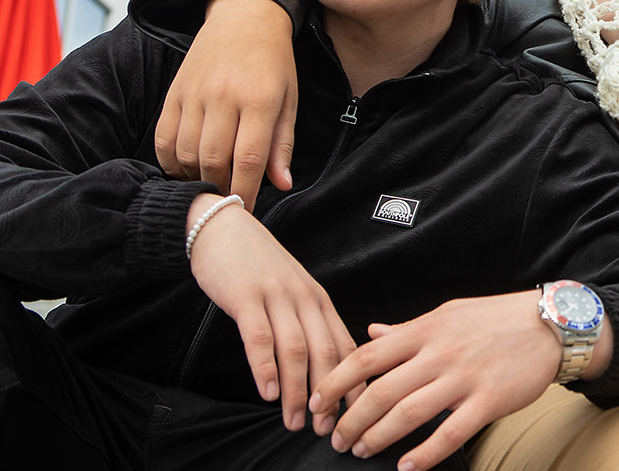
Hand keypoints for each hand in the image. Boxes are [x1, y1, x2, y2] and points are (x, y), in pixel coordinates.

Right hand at [154, 0, 297, 210]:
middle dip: (221, 189)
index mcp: (259, 100)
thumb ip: (282, 144)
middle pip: (214, 161)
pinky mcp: (173, 94)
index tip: (246, 212)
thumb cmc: (273, 62)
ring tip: (209, 184)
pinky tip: (185, 169)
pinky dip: (171, 162)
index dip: (246, 192)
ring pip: (186, 153)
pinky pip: (164, 139)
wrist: (243, 17)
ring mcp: (194, 95)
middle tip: (227, 201)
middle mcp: (223, 98)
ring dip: (196, 178)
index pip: (249, 159)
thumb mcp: (289, 100)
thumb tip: (281, 184)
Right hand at [186, 193, 354, 431]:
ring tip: (296, 423)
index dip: (353, 384)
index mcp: (320, 301)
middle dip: (330, 397)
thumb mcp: (290, 293)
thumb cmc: (255, 266)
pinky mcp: (247, 296)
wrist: (221, 228)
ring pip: (296, 350)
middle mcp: (306, 299)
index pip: (346, 347)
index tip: (355, 415)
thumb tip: (319, 368)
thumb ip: (305, 324)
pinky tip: (267, 394)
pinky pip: (260, 337)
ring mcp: (278, 296)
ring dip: (298, 392)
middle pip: (327, 353)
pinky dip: (265, 368)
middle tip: (327, 431)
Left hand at [310, 291, 604, 470]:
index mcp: (426, 330)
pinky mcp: (489, 400)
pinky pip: (450, 433)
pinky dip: (424, 454)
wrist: (551, 324)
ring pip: (409, 414)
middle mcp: (440, 353)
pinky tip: (406, 466)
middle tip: (338, 439)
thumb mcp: (447, 313)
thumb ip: (407, 329)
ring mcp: (465, 378)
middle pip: (381, 392)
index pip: (367, 357)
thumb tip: (370, 334)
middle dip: (351, 420)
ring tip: (362, 451)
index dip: (336, 383)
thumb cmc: (495, 318)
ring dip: (378, 438)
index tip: (317, 403)